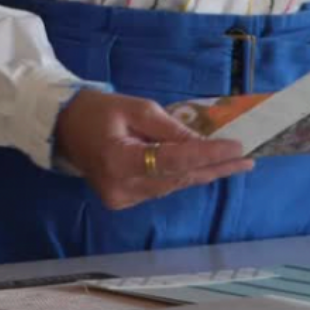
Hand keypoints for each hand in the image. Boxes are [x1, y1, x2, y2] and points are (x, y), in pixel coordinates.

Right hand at [53, 89, 253, 210]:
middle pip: (178, 178)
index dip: (207, 155)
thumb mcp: (136, 108)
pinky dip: (183, 175)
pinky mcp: (123, 201)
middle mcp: (122, 189)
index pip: (174, 162)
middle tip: (248, 160)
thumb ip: (169, 128)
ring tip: (234, 162)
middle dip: (214, 167)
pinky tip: (205, 167)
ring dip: (202, 172)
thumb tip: (201, 142)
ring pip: (172, 185)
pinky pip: (161, 187)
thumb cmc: (97, 110)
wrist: (62, 127)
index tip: (237, 149)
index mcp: (119, 162)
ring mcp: (122, 199)